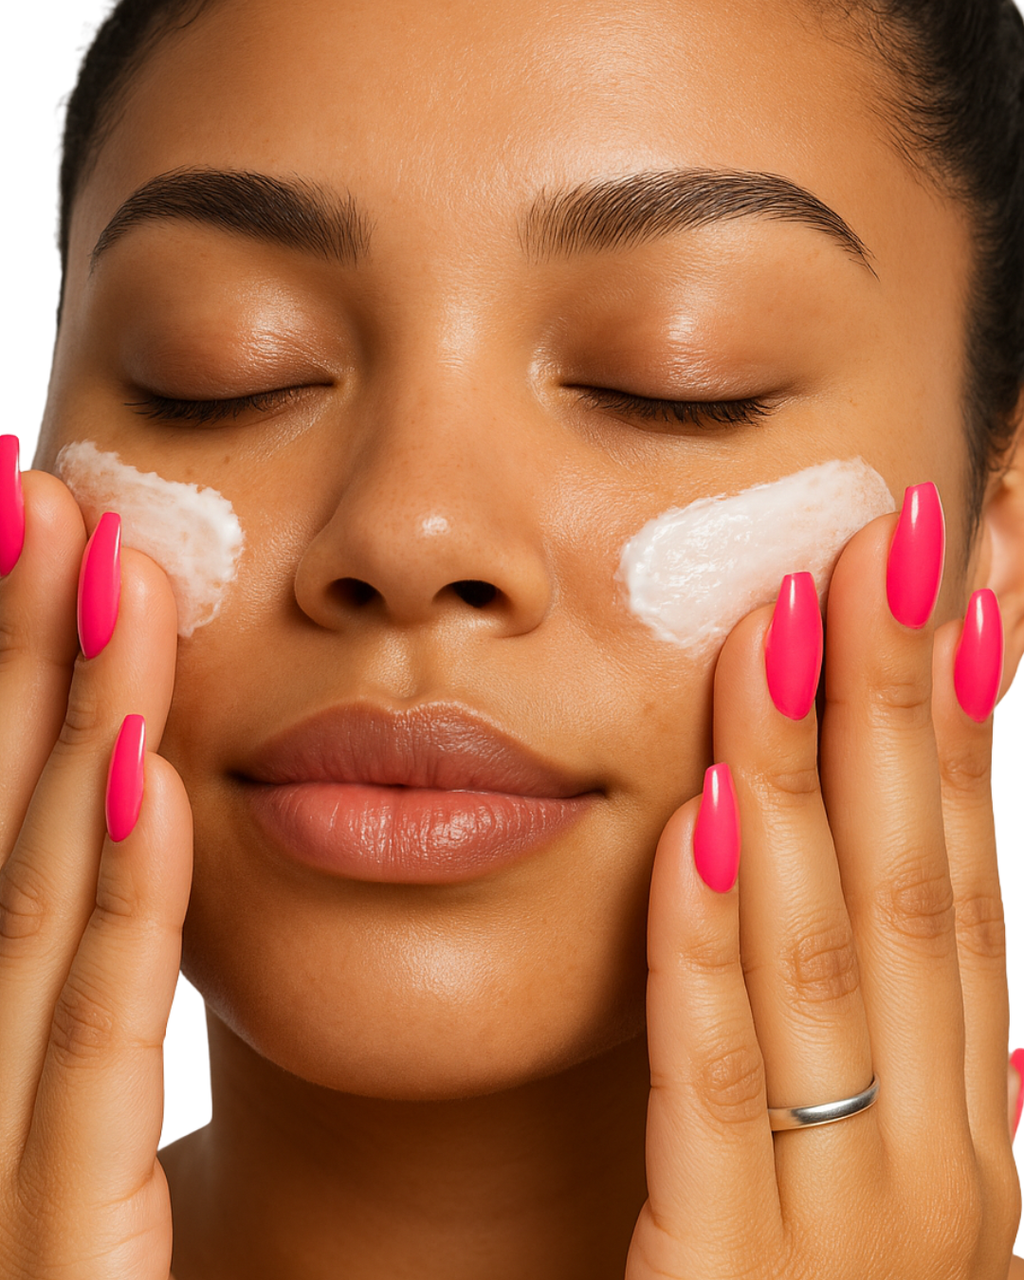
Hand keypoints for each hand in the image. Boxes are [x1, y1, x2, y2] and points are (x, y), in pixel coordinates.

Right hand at [0, 448, 192, 1279]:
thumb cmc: (106, 1279)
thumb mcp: (79, 1169)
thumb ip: (90, 1010)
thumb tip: (124, 830)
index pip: (5, 851)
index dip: (7, 690)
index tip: (49, 538)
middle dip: (6, 663)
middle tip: (36, 491)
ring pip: (23, 924)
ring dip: (53, 730)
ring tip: (95, 558)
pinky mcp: (49, 1276)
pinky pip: (84, 1074)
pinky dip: (105, 918)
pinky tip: (142, 774)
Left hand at [628, 488, 1021, 1277]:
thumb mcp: (884, 1204)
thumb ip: (916, 1099)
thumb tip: (994, 1020)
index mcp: (963, 1129)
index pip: (958, 882)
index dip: (961, 723)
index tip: (953, 581)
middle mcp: (935, 1165)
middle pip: (913, 886)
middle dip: (904, 700)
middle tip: (887, 531)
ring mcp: (848, 1239)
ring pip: (823, 958)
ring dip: (806, 778)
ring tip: (789, 620)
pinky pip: (715, 1095)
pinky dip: (708, 953)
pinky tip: (695, 824)